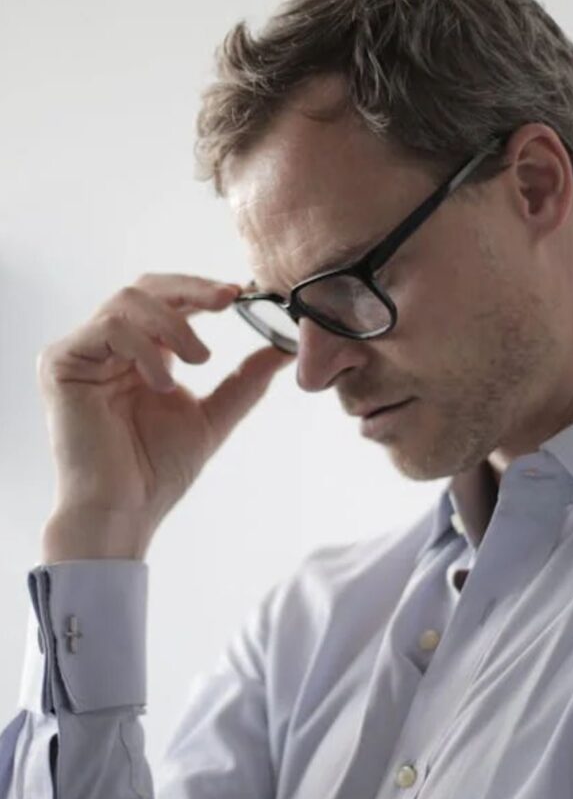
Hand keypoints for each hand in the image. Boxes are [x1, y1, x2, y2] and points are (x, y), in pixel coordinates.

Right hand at [37, 273, 292, 557]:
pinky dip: (145, 348)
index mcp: (140, 354)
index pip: (167, 301)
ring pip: (127, 301)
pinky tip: (162, 383)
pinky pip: (108, 328)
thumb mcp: (213, 417)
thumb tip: (284, 350)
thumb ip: (244, 381)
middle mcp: (108, 347)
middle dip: (191, 289)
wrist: (125, 510)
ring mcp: (83, 353)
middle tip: (228, 299)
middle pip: (145, 288)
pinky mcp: (61, 363)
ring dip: (173, 325)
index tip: (240, 292)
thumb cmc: (157, 472)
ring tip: (197, 362)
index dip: (201, 290)